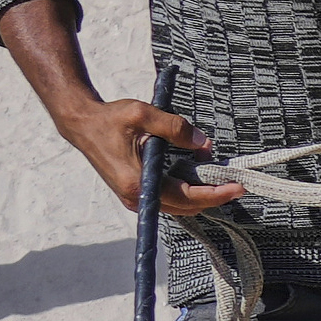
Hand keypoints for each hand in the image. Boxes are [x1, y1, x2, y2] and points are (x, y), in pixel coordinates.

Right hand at [58, 95, 239, 215]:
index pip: (185, 197)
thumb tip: (204, 143)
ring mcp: (135, 198)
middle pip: (186, 206)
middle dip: (213, 194)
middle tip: (235, 178)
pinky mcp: (136, 193)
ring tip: (216, 170)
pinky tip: (197, 170)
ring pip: (179, 205)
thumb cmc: (110, 120)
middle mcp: (136, 197)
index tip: (238, 187)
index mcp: (137, 182)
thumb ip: (175, 127)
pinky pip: (169, 199)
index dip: (215, 194)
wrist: (82, 125)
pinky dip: (187, 189)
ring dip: (200, 192)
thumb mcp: (143, 114)